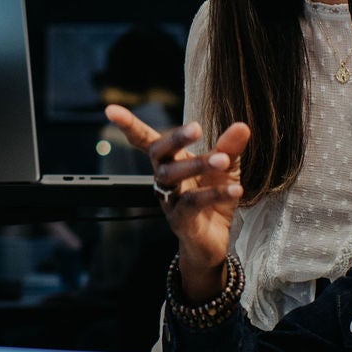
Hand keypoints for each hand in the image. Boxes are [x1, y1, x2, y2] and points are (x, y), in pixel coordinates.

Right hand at [104, 105, 248, 294]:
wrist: (215, 242)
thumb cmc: (214, 199)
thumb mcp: (226, 170)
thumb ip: (230, 148)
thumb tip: (241, 126)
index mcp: (170, 161)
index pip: (145, 140)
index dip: (128, 125)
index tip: (110, 109)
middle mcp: (164, 179)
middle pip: (158, 155)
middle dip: (175, 139)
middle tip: (196, 128)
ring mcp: (169, 200)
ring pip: (172, 177)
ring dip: (198, 165)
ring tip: (223, 161)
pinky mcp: (180, 220)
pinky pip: (193, 203)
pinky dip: (214, 194)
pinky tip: (235, 190)